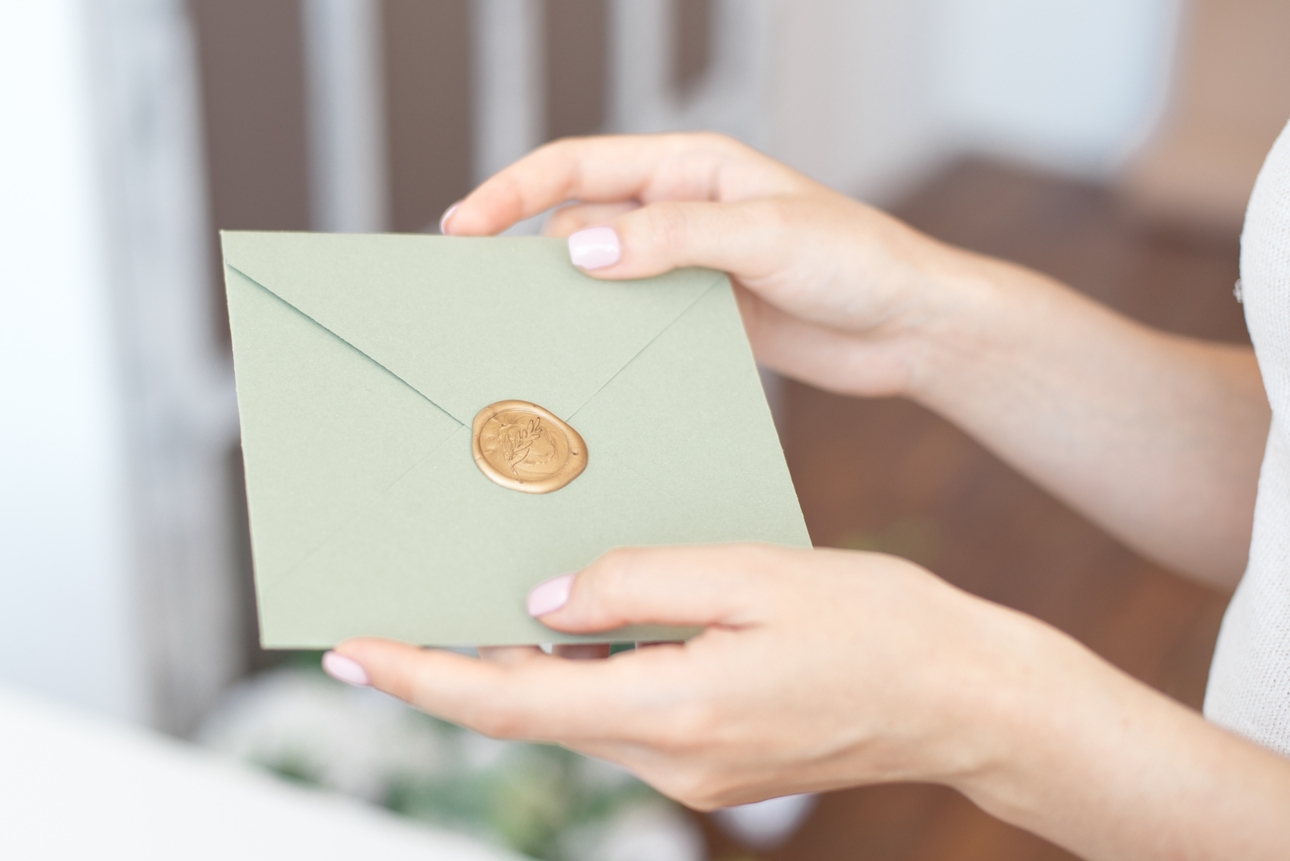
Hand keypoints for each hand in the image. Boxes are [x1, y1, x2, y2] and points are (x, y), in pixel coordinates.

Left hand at [329, 546, 1289, 859]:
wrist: (964, 698)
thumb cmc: (875, 625)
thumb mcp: (752, 575)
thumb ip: (637, 583)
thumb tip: (542, 599)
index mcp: (672, 709)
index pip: (508, 700)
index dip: (421, 676)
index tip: (349, 650)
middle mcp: (669, 756)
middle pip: (524, 715)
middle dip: (447, 673)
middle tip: (381, 624)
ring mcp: (692, 768)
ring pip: (568, 716)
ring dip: (511, 671)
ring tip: (465, 608)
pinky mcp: (712, 758)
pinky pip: (617, 714)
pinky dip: (575, 677)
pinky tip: (571, 628)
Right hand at [440, 133, 982, 398]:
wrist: (908, 327)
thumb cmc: (856, 261)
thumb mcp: (765, 237)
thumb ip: (673, 240)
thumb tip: (579, 250)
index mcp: (688, 168)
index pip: (576, 168)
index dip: (511, 193)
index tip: (461, 228)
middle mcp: (678, 212)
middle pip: (575, 224)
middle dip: (524, 255)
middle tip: (478, 301)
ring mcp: (686, 266)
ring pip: (599, 278)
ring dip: (566, 303)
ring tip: (525, 341)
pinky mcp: (700, 316)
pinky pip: (633, 320)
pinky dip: (604, 337)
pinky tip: (585, 364)